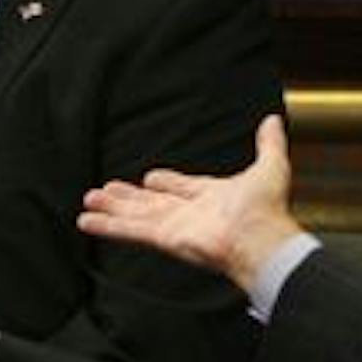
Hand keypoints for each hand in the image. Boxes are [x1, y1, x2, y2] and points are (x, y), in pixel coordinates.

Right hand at [77, 114, 304, 293]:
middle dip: (129, 197)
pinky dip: (108, 226)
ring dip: (112, 209)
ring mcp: (174, 227)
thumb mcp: (270, 167)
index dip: (166, 182)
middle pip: (151, 203)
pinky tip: (88, 221)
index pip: (182, 187)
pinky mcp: (163, 237)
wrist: (260, 239)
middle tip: (107, 190)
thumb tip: (273, 121)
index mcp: (212, 197)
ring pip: (135, 215)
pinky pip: (130, 229)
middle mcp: (190, 214)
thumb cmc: (267, 211)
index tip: (151, 178)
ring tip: (90, 201)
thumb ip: (268, 144)